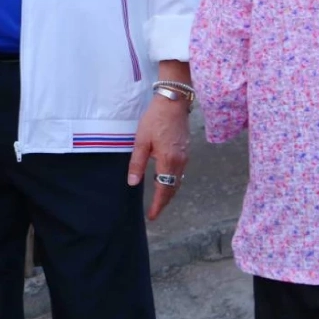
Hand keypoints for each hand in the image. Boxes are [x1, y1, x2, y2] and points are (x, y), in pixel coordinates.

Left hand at [128, 94, 190, 220]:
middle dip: (164, 202)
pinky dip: (173, 181)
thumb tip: (132, 183)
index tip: (152, 216)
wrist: (173, 101)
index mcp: (168, 161)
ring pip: (178, 180)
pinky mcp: (186, 150)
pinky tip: (166, 180)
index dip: (158, 205)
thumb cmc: (155, 119)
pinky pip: (180, 172)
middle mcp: (180, 162)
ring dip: (169, 192)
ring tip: (159, 200)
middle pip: (173, 188)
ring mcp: (185, 156)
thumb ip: (137, 163)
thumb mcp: (141, 140)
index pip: (164, 190)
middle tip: (155, 212)